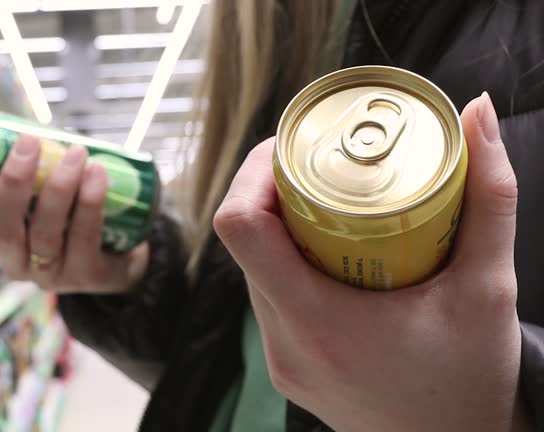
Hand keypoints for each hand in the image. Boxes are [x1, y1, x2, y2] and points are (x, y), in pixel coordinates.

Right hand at [0, 135, 148, 294]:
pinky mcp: (87, 275)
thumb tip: (21, 121)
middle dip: (14, 183)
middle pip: (2, 230)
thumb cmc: (76, 214)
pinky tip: (98, 173)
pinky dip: (91, 201)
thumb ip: (30, 167)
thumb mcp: (46, 194)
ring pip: (45, 232)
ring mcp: (51, 274)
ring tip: (77, 153)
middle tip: (29, 143)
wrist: (125, 254)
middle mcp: (18, 261)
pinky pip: (84, 237)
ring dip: (59, 187)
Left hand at [214, 93, 531, 430]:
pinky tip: (332, 252)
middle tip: (322, 163)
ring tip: (330, 203)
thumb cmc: (471, 384)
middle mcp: (284, 342)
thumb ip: (488, 200)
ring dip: (281, 227)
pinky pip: (269, 296)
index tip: (293, 149)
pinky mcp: (288, 364)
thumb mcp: (488, 290)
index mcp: (317, 321)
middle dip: (274, 191)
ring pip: (255, 268)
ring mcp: (280, 358)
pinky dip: (290, 263)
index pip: (240, 227)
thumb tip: (478, 116)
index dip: (255, 174)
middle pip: (245, 242)